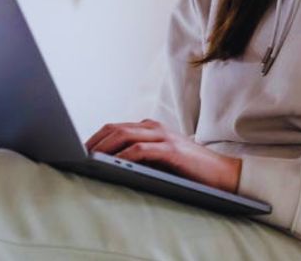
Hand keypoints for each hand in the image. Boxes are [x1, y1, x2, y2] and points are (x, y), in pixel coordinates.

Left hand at [84, 118, 241, 192]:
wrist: (222, 173)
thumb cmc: (189, 169)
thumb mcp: (160, 159)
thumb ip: (139, 156)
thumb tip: (108, 164)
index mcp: (151, 128)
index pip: (116, 127)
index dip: (96, 138)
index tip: (80, 151)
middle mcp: (155, 127)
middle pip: (116, 128)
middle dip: (94, 142)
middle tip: (78, 155)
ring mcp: (164, 137)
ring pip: (125, 135)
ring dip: (105, 147)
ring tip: (90, 159)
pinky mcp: (171, 150)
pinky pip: (142, 149)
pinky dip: (125, 156)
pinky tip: (115, 163)